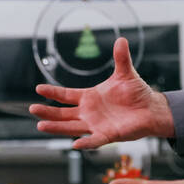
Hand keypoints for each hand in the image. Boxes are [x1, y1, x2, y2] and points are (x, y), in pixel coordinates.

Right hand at [30, 37, 172, 148]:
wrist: (151, 108)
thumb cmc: (136, 92)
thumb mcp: (126, 73)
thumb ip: (121, 58)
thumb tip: (121, 39)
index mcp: (90, 97)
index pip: (67, 95)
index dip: (53, 92)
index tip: (38, 89)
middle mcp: (89, 112)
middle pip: (63, 113)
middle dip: (48, 111)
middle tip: (33, 108)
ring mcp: (96, 124)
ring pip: (72, 127)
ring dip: (57, 127)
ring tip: (41, 125)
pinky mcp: (108, 135)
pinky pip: (94, 140)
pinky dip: (86, 142)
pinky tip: (76, 144)